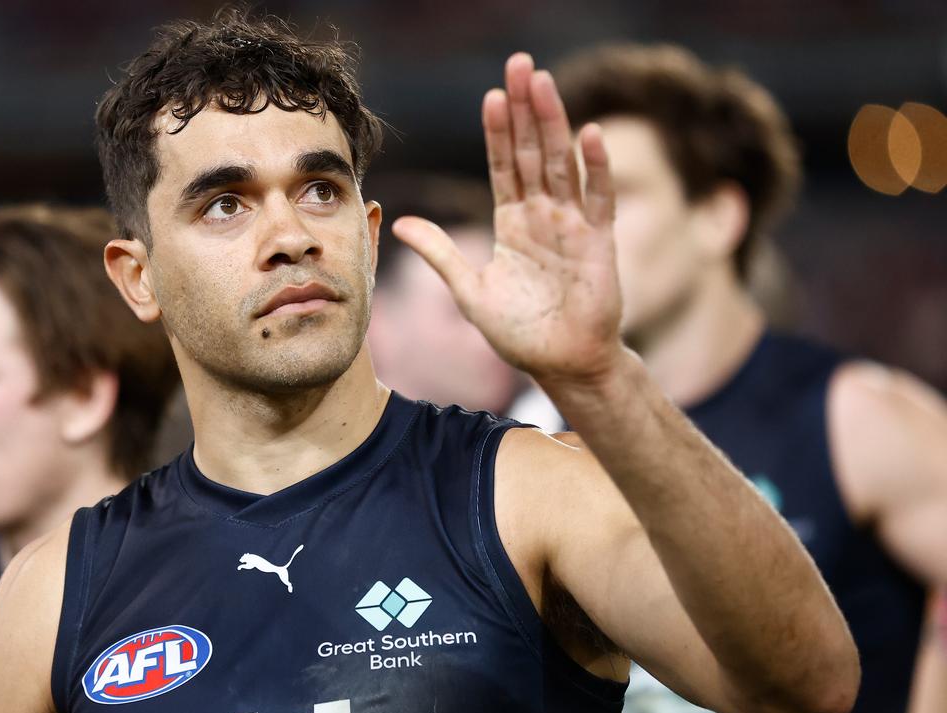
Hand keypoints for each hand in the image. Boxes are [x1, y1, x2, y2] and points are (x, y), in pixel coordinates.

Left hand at [392, 53, 623, 386]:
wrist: (561, 365)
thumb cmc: (519, 332)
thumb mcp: (468, 289)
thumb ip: (439, 252)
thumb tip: (397, 221)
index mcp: (513, 222)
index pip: (503, 165)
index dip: (498, 131)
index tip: (491, 95)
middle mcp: (543, 215)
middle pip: (532, 152)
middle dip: (526, 109)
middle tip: (521, 64)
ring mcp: (572, 225)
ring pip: (561, 163)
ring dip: (553, 122)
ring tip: (544, 83)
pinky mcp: (599, 242)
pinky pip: (597, 197)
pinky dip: (594, 166)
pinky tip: (588, 133)